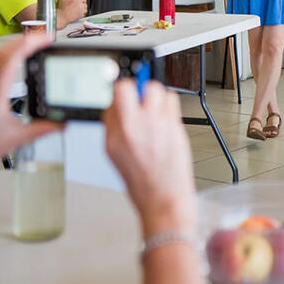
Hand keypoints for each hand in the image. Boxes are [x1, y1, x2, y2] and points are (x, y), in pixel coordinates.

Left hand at [0, 34, 61, 176]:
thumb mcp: (18, 138)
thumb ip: (44, 129)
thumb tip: (63, 122)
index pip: (10, 61)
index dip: (28, 45)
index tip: (44, 39)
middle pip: (1, 53)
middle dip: (23, 40)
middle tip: (43, 37)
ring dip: (14, 45)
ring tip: (32, 42)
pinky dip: (6, 55)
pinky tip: (16, 57)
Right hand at [60, 0, 88, 22]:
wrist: (63, 16)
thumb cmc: (63, 9)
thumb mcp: (63, 0)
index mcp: (77, 0)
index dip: (83, 0)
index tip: (82, 1)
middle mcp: (80, 4)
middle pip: (85, 4)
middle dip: (83, 5)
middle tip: (80, 6)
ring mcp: (81, 10)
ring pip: (86, 9)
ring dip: (84, 9)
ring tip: (80, 10)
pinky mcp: (81, 15)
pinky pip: (84, 14)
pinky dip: (82, 14)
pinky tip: (78, 13)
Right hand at [103, 80, 196, 229]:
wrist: (162, 199)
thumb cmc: (142, 182)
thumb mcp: (115, 155)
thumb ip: (115, 128)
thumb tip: (118, 108)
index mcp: (113, 137)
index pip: (109, 100)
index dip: (119, 95)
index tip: (124, 94)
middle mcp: (132, 128)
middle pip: (126, 86)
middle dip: (133, 85)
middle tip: (138, 95)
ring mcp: (154, 125)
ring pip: (153, 87)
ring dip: (154, 93)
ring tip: (155, 107)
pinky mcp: (173, 126)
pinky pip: (172, 98)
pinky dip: (169, 103)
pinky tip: (167, 116)